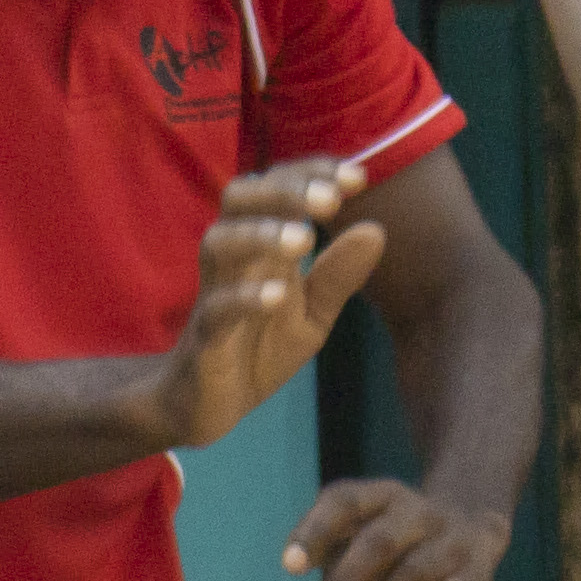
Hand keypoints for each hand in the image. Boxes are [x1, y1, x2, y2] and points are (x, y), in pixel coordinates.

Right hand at [151, 163, 386, 451]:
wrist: (207, 405)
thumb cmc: (258, 350)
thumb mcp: (312, 315)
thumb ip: (338, 276)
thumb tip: (376, 230)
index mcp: (262, 246)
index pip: (279, 187)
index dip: (313, 175)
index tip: (359, 177)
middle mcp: (234, 258)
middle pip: (240, 197)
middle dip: (284, 189)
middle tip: (330, 199)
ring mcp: (214, 293)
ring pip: (220, 243)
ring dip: (261, 234)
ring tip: (304, 240)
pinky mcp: (204, 336)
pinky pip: (216, 307)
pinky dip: (245, 297)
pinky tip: (277, 295)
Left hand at [284, 480, 505, 580]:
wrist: (472, 525)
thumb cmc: (395, 540)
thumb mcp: (361, 533)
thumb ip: (334, 562)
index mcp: (381, 495)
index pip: (344, 503)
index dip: (316, 532)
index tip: (290, 566)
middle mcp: (419, 512)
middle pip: (380, 544)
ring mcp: (453, 541)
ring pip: (414, 574)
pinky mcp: (478, 575)